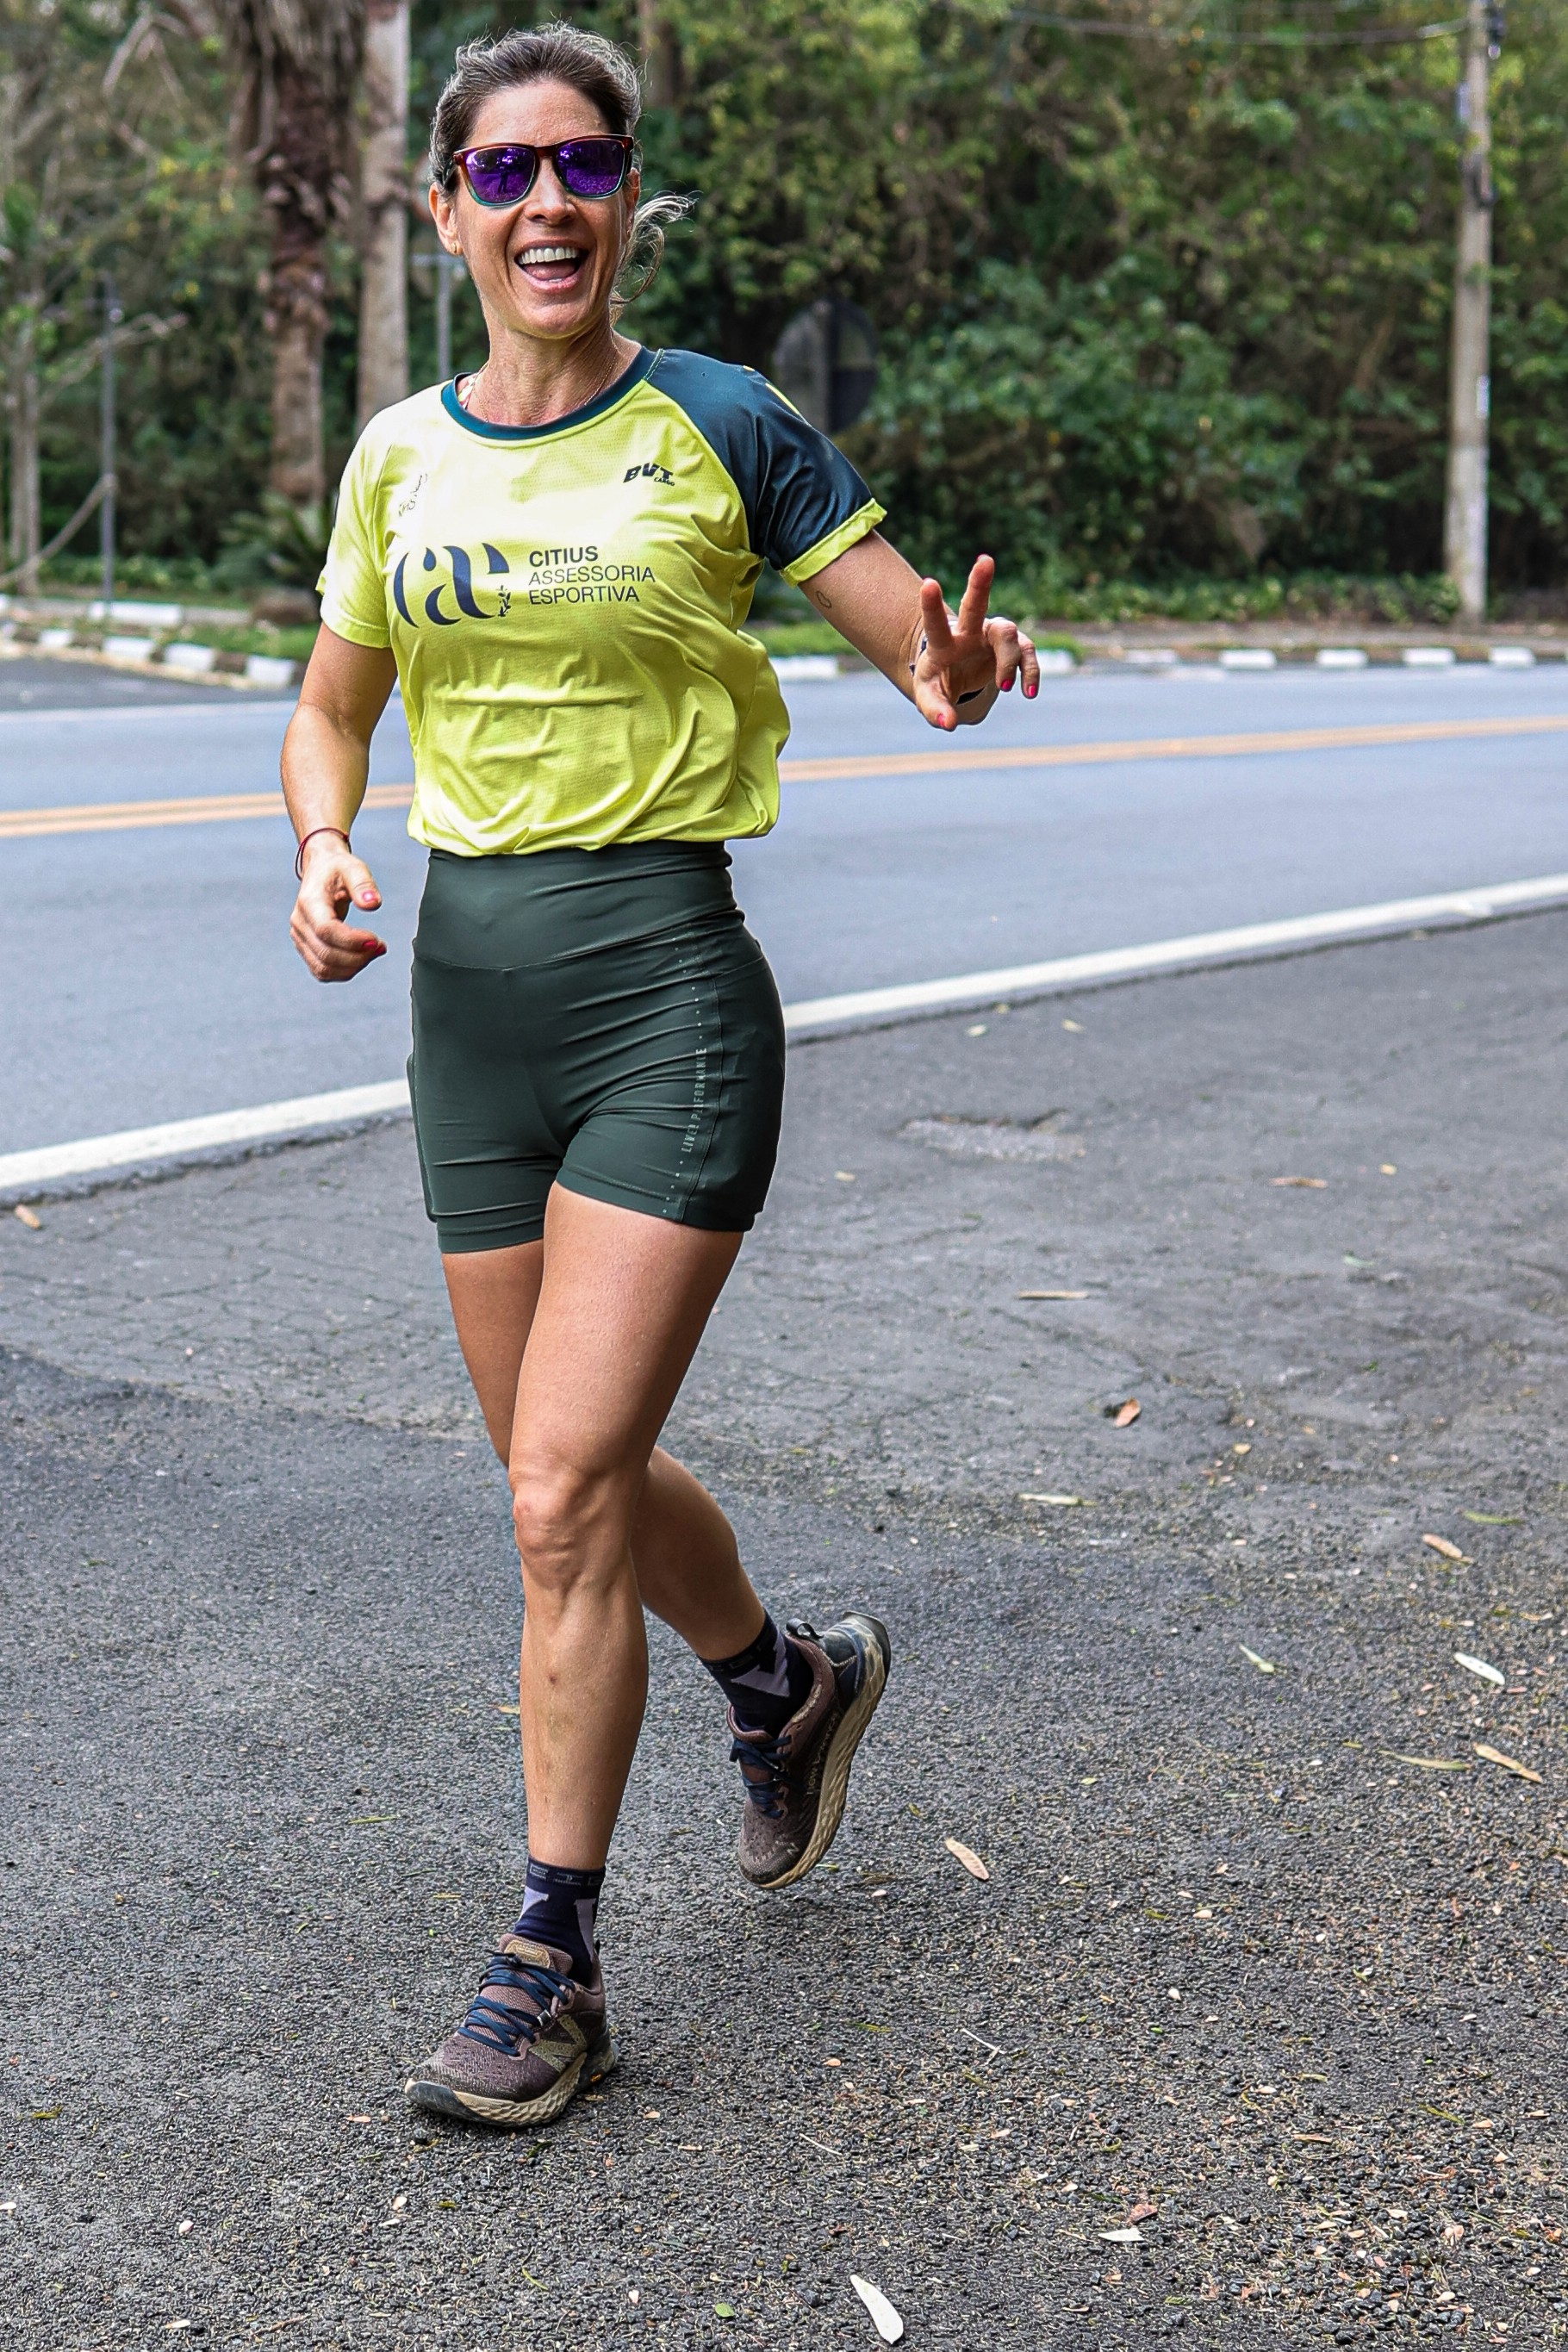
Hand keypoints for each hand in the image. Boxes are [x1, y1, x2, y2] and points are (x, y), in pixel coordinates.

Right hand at [290, 834, 386, 981]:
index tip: (376, 940)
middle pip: (326, 954)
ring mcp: (300, 937)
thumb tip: (373, 904)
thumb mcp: (353, 867)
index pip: (326, 931)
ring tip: (374, 952)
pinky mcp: (306, 948)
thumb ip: (364, 884)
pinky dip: (344, 971)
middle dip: (358, 957)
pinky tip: (361, 958)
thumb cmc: (337, 868)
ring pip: (324, 968)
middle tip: (381, 946)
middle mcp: (300, 922)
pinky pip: (322, 971)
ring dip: (353, 967)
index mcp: (309, 902)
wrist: (321, 869)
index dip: (352, 941)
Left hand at [912, 554, 1040, 731]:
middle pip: (976, 604)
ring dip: (1008, 660)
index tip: (928, 583)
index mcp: (943, 642)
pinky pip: (1028, 654)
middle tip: (985, 560)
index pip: (935, 623)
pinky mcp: (1014, 646)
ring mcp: (993, 636)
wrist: (957, 675)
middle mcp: (969, 631)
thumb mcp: (930, 698)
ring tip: (1003, 687)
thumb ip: (935, 710)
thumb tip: (949, 724)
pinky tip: (1028, 693)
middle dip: (980, 582)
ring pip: (1008, 634)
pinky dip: (1030, 672)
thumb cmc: (939, 683)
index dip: (932, 605)